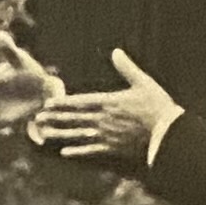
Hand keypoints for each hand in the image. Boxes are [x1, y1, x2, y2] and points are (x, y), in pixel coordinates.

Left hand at [34, 48, 183, 165]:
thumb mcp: (143, 82)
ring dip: (60, 134)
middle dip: (55, 118)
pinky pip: (91, 151)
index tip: (48, 104)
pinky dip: (77, 152)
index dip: (63, 103)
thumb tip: (116, 51)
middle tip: (37, 118)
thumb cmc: (158, 106)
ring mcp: (106, 135)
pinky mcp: (113, 149)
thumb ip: (127, 68)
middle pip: (74, 118)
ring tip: (43, 133)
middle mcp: (103, 119)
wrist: (168, 133)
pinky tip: (65, 153)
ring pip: (78, 134)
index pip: (80, 102)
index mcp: (109, 102)